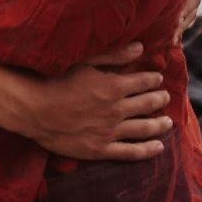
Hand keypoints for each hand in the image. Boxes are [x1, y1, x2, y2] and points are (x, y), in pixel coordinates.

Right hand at [23, 43, 172, 160]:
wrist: (33, 109)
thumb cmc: (55, 79)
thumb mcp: (84, 60)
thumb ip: (114, 55)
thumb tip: (140, 48)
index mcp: (114, 86)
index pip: (143, 81)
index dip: (153, 79)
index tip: (158, 79)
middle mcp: (117, 110)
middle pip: (147, 104)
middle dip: (158, 99)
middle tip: (165, 97)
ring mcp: (110, 132)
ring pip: (144, 129)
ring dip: (158, 124)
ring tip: (168, 121)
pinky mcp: (100, 149)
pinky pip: (130, 152)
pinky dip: (147, 150)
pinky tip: (158, 147)